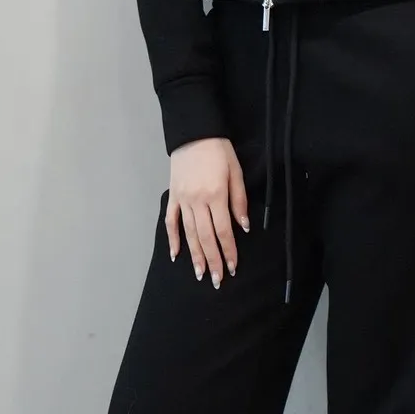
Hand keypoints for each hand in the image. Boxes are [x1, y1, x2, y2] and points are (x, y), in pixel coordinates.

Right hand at [166, 137, 249, 288]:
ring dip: (194, 255)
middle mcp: (197, 201)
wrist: (194, 132)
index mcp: (216, 195)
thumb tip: (244, 226)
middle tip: (216, 280)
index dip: (228, 250)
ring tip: (200, 274)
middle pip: (205, 237)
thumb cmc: (219, 151)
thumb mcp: (236, 171)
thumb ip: (239, 199)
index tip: (232, 268)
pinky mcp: (173, 196)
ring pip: (188, 233)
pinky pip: (170, 221)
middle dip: (212, 260)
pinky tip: (175, 255)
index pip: (224, 230)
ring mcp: (182, 200)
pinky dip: (172, 239)